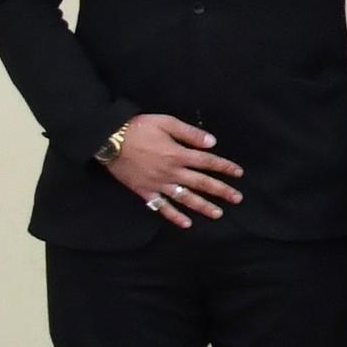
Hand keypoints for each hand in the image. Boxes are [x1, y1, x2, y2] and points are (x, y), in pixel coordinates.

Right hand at [103, 113, 241, 224]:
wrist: (108, 139)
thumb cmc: (138, 128)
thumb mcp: (166, 123)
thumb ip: (190, 133)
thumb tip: (212, 142)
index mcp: (178, 154)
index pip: (207, 162)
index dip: (225, 167)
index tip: (239, 173)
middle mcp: (171, 172)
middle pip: (201, 183)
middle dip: (221, 191)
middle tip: (237, 198)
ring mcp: (158, 184)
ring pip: (185, 198)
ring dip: (203, 207)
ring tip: (218, 214)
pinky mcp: (144, 191)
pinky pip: (161, 207)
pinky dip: (174, 216)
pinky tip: (186, 224)